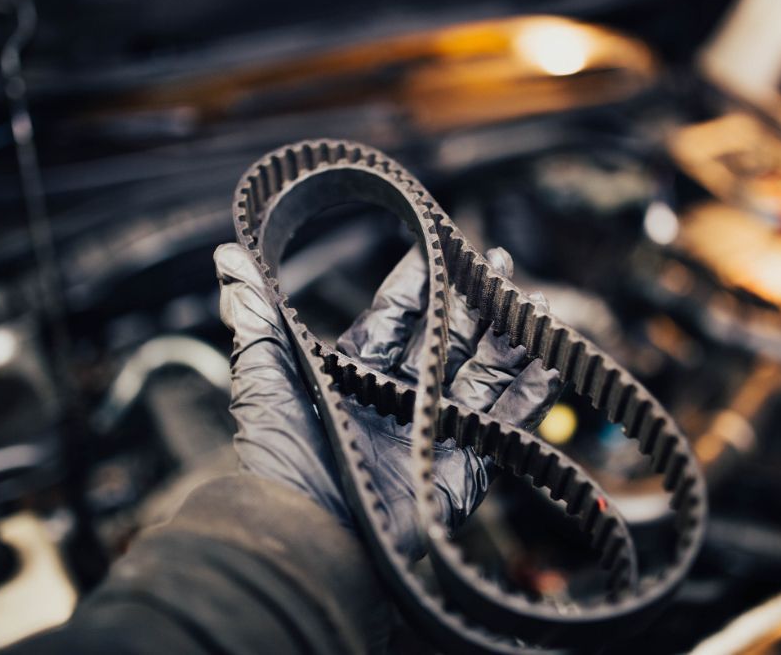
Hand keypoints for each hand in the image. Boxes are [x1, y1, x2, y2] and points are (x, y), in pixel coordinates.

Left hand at [214, 242, 561, 557]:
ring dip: (510, 338)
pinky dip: (531, 394)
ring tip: (534, 302)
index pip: (394, 316)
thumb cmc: (282, 464)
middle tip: (498, 262)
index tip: (439, 243)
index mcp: (355, 375)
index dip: (419, 281)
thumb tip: (230, 256)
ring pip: (483, 373)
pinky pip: (506, 424)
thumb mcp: (265, 382)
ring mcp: (435, 430)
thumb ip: (257, 318)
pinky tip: (549, 360)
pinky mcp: (465, 465)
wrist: (309, 538)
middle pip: (447, 338)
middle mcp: (399, 398)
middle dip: (475, 300)